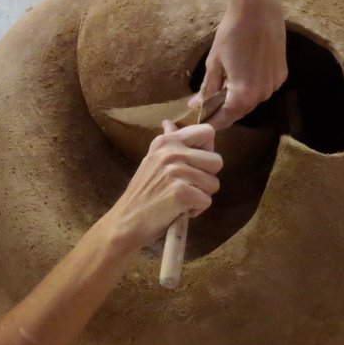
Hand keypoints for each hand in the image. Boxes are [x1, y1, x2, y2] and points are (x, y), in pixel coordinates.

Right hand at [103, 122, 221, 250]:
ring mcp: (177, 172)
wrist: (125, 221)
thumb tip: (169, 123)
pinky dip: (196, 210)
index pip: (207, 132)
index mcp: (166, 141)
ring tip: (179, 200)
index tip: (194, 164)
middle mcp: (172, 152)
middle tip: (185, 187)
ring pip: (214, 183)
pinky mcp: (182, 193)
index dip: (207, 150)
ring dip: (200, 196)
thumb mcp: (152, 160)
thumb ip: (167, 141)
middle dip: (206, 178)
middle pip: (217, 161)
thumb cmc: (142, 193)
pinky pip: (207, 201)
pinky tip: (178, 210)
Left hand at [191, 0, 286, 130]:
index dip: (210, 121)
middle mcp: (263, 95)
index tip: (198, 121)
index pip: (224, 119)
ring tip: (222, 87)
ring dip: (237, 99)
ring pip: (252, 101)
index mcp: (244, 95)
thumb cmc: (232, 32)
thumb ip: (207, 88)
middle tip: (205, 104)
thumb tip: (197, 106)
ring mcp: (274, 85)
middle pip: (239, 112)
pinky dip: (251, 88)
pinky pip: (262, 88)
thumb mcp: (214, 62)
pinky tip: (241, 74)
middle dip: (222, 110)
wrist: (259, 8)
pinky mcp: (281, 74)